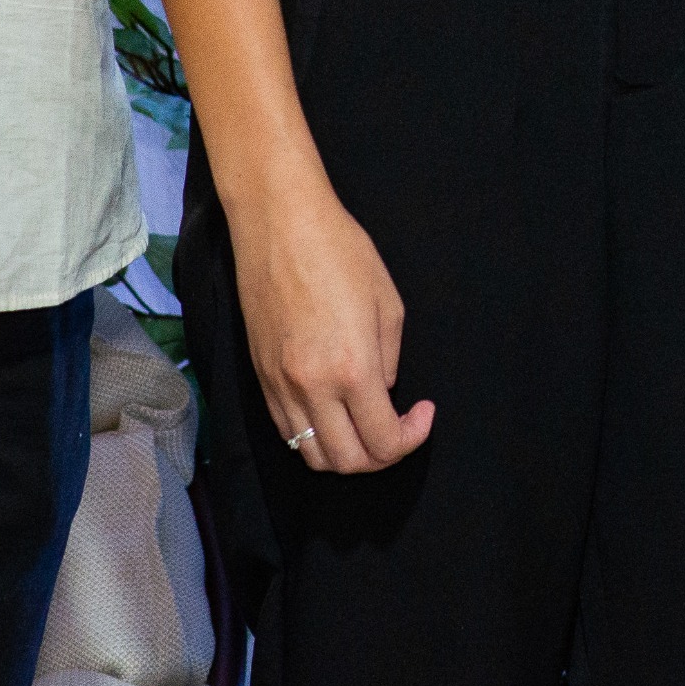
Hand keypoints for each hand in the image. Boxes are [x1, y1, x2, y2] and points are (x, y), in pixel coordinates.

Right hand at [232, 175, 434, 473]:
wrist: (279, 223)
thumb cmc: (340, 250)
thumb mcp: (388, 302)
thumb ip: (390, 359)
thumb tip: (383, 391)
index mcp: (352, 369)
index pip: (383, 442)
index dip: (412, 438)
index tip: (423, 413)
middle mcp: (312, 387)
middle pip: (348, 462)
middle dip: (382, 456)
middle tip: (399, 428)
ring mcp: (280, 385)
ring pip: (312, 455)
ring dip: (345, 453)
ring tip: (365, 425)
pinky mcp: (260, 377)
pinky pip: (287, 430)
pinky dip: (313, 437)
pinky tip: (333, 411)